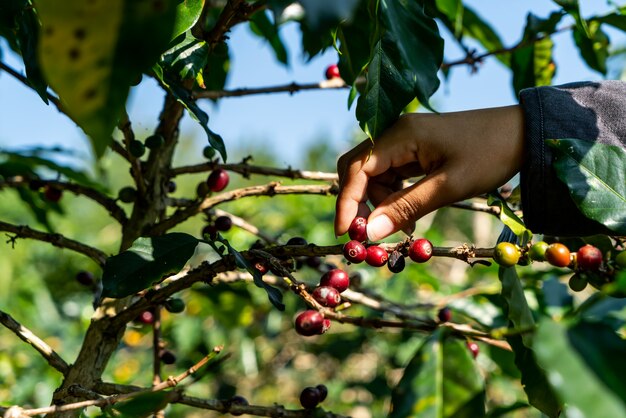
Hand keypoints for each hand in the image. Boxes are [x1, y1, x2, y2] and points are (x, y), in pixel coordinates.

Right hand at [335, 105, 525, 240]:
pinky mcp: (415, 149)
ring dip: (381, 203)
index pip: (357, 169)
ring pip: (374, 175)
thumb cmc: (490, 155)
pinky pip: (391, 174)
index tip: (346, 234)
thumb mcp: (448, 186)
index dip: (347, 202)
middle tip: (370, 233)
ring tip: (405, 225)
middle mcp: (396, 133)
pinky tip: (410, 212)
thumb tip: (370, 232)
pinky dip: (394, 196)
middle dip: (359, 202)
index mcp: (400, 135)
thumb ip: (406, 207)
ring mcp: (405, 140)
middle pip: (359, 169)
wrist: (524, 132)